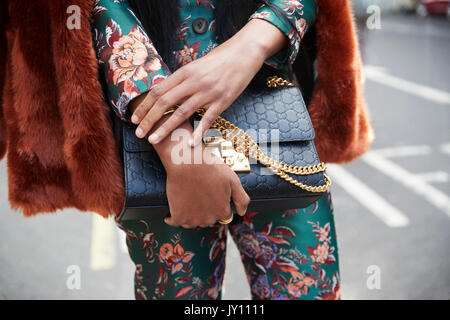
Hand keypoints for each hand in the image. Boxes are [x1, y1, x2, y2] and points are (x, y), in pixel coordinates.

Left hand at [130, 18, 287, 146]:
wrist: (243, 54)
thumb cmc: (219, 60)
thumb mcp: (196, 66)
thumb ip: (182, 80)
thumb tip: (167, 93)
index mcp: (185, 72)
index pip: (158, 91)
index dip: (144, 106)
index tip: (134, 119)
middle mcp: (193, 82)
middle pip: (165, 103)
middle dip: (148, 120)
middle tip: (139, 134)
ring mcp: (208, 92)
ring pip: (182, 113)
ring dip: (165, 128)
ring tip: (153, 140)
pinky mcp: (222, 101)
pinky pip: (207, 120)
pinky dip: (198, 133)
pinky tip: (190, 145)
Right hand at [163, 143, 249, 228]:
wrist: (186, 162)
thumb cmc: (209, 168)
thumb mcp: (232, 180)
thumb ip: (241, 198)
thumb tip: (242, 212)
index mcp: (222, 211)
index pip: (224, 215)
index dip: (220, 204)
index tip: (214, 195)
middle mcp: (208, 219)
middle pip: (209, 219)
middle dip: (207, 209)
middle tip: (202, 194)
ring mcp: (192, 219)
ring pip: (193, 222)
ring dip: (192, 214)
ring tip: (190, 198)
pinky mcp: (178, 216)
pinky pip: (175, 222)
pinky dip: (175, 216)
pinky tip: (176, 208)